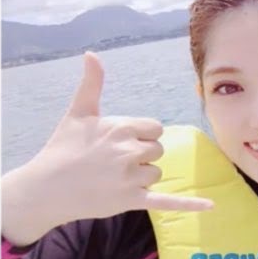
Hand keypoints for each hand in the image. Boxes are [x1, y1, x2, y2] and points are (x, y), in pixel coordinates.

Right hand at [1, 52, 212, 245]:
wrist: (46, 188)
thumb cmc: (63, 148)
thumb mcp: (78, 112)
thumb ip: (92, 83)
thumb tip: (92, 53)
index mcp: (122, 127)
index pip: (155, 129)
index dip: (141, 136)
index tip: (119, 142)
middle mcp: (129, 151)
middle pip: (158, 151)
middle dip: (140, 156)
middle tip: (112, 162)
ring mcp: (131, 177)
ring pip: (156, 173)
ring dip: (141, 176)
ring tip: (112, 178)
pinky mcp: (132, 200)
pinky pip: (167, 200)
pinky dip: (190, 203)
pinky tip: (211, 205)